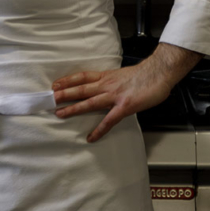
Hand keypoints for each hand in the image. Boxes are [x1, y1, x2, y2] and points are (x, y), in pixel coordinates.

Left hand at [52, 43, 202, 142]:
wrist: (159, 73)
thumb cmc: (145, 74)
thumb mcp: (123, 74)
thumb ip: (113, 81)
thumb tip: (105, 87)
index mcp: (107, 76)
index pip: (83, 76)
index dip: (68, 80)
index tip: (55, 84)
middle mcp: (108, 85)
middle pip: (82, 88)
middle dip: (65, 94)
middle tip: (50, 98)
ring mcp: (115, 96)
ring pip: (90, 102)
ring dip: (74, 108)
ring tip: (60, 113)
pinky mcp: (124, 107)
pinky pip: (109, 120)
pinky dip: (99, 130)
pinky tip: (91, 137)